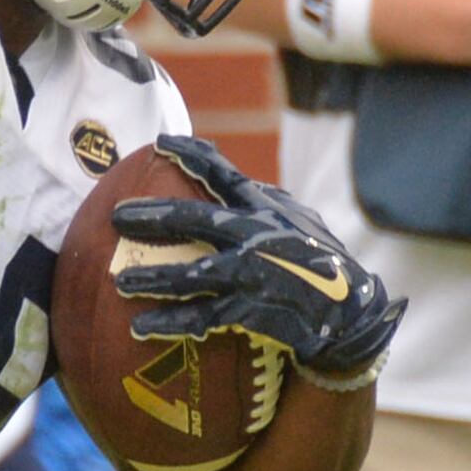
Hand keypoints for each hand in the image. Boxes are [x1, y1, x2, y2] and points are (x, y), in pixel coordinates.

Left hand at [109, 135, 405, 380]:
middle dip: (153, 216)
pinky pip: (203, 316)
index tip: (158, 143)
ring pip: (192, 273)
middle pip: (196, 220)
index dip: (190, 154)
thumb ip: (268, 206)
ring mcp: (254, 273)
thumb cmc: (323, 266)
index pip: (224, 172)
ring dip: (153, 277)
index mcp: (268, 209)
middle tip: (116, 216)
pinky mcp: (254, 310)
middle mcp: (258, 235)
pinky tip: (142, 327)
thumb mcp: (300, 225)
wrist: (354, 314)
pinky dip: (172, 321)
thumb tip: (237, 185)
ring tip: (121, 282)